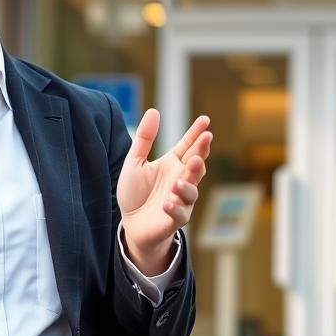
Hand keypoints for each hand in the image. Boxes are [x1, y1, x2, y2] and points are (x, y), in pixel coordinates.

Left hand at [117, 109, 212, 275]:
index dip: (197, 133)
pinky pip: (179, 214)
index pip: (188, 146)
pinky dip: (175, 208)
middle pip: (196, 165)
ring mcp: (180, 200)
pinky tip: (167, 202)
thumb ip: (144, 138)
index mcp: (173, 164)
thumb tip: (154, 111)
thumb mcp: (135, 162)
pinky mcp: (174, 219)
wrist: (130, 224)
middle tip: (205, 140)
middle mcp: (181, 180)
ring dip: (188, 184)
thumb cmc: (135, 193)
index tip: (205, 120)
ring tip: (178, 180)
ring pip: (191, 191)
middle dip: (201, 153)